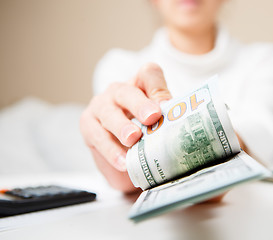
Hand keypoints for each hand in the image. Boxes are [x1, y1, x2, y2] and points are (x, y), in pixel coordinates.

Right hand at [80, 63, 171, 192]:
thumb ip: (167, 118)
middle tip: (151, 117)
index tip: (166, 105)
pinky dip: (111, 150)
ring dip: (122, 127)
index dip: (158, 86)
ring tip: (133, 140)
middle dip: (139, 105)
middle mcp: (118, 91)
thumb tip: (181, 121)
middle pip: (127, 92)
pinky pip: (97, 136)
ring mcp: (100, 106)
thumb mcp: (159, 125)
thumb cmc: (146, 134)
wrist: (124, 156)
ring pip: (109, 113)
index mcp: (139, 85)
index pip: (149, 74)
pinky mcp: (88, 124)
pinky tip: (123, 162)